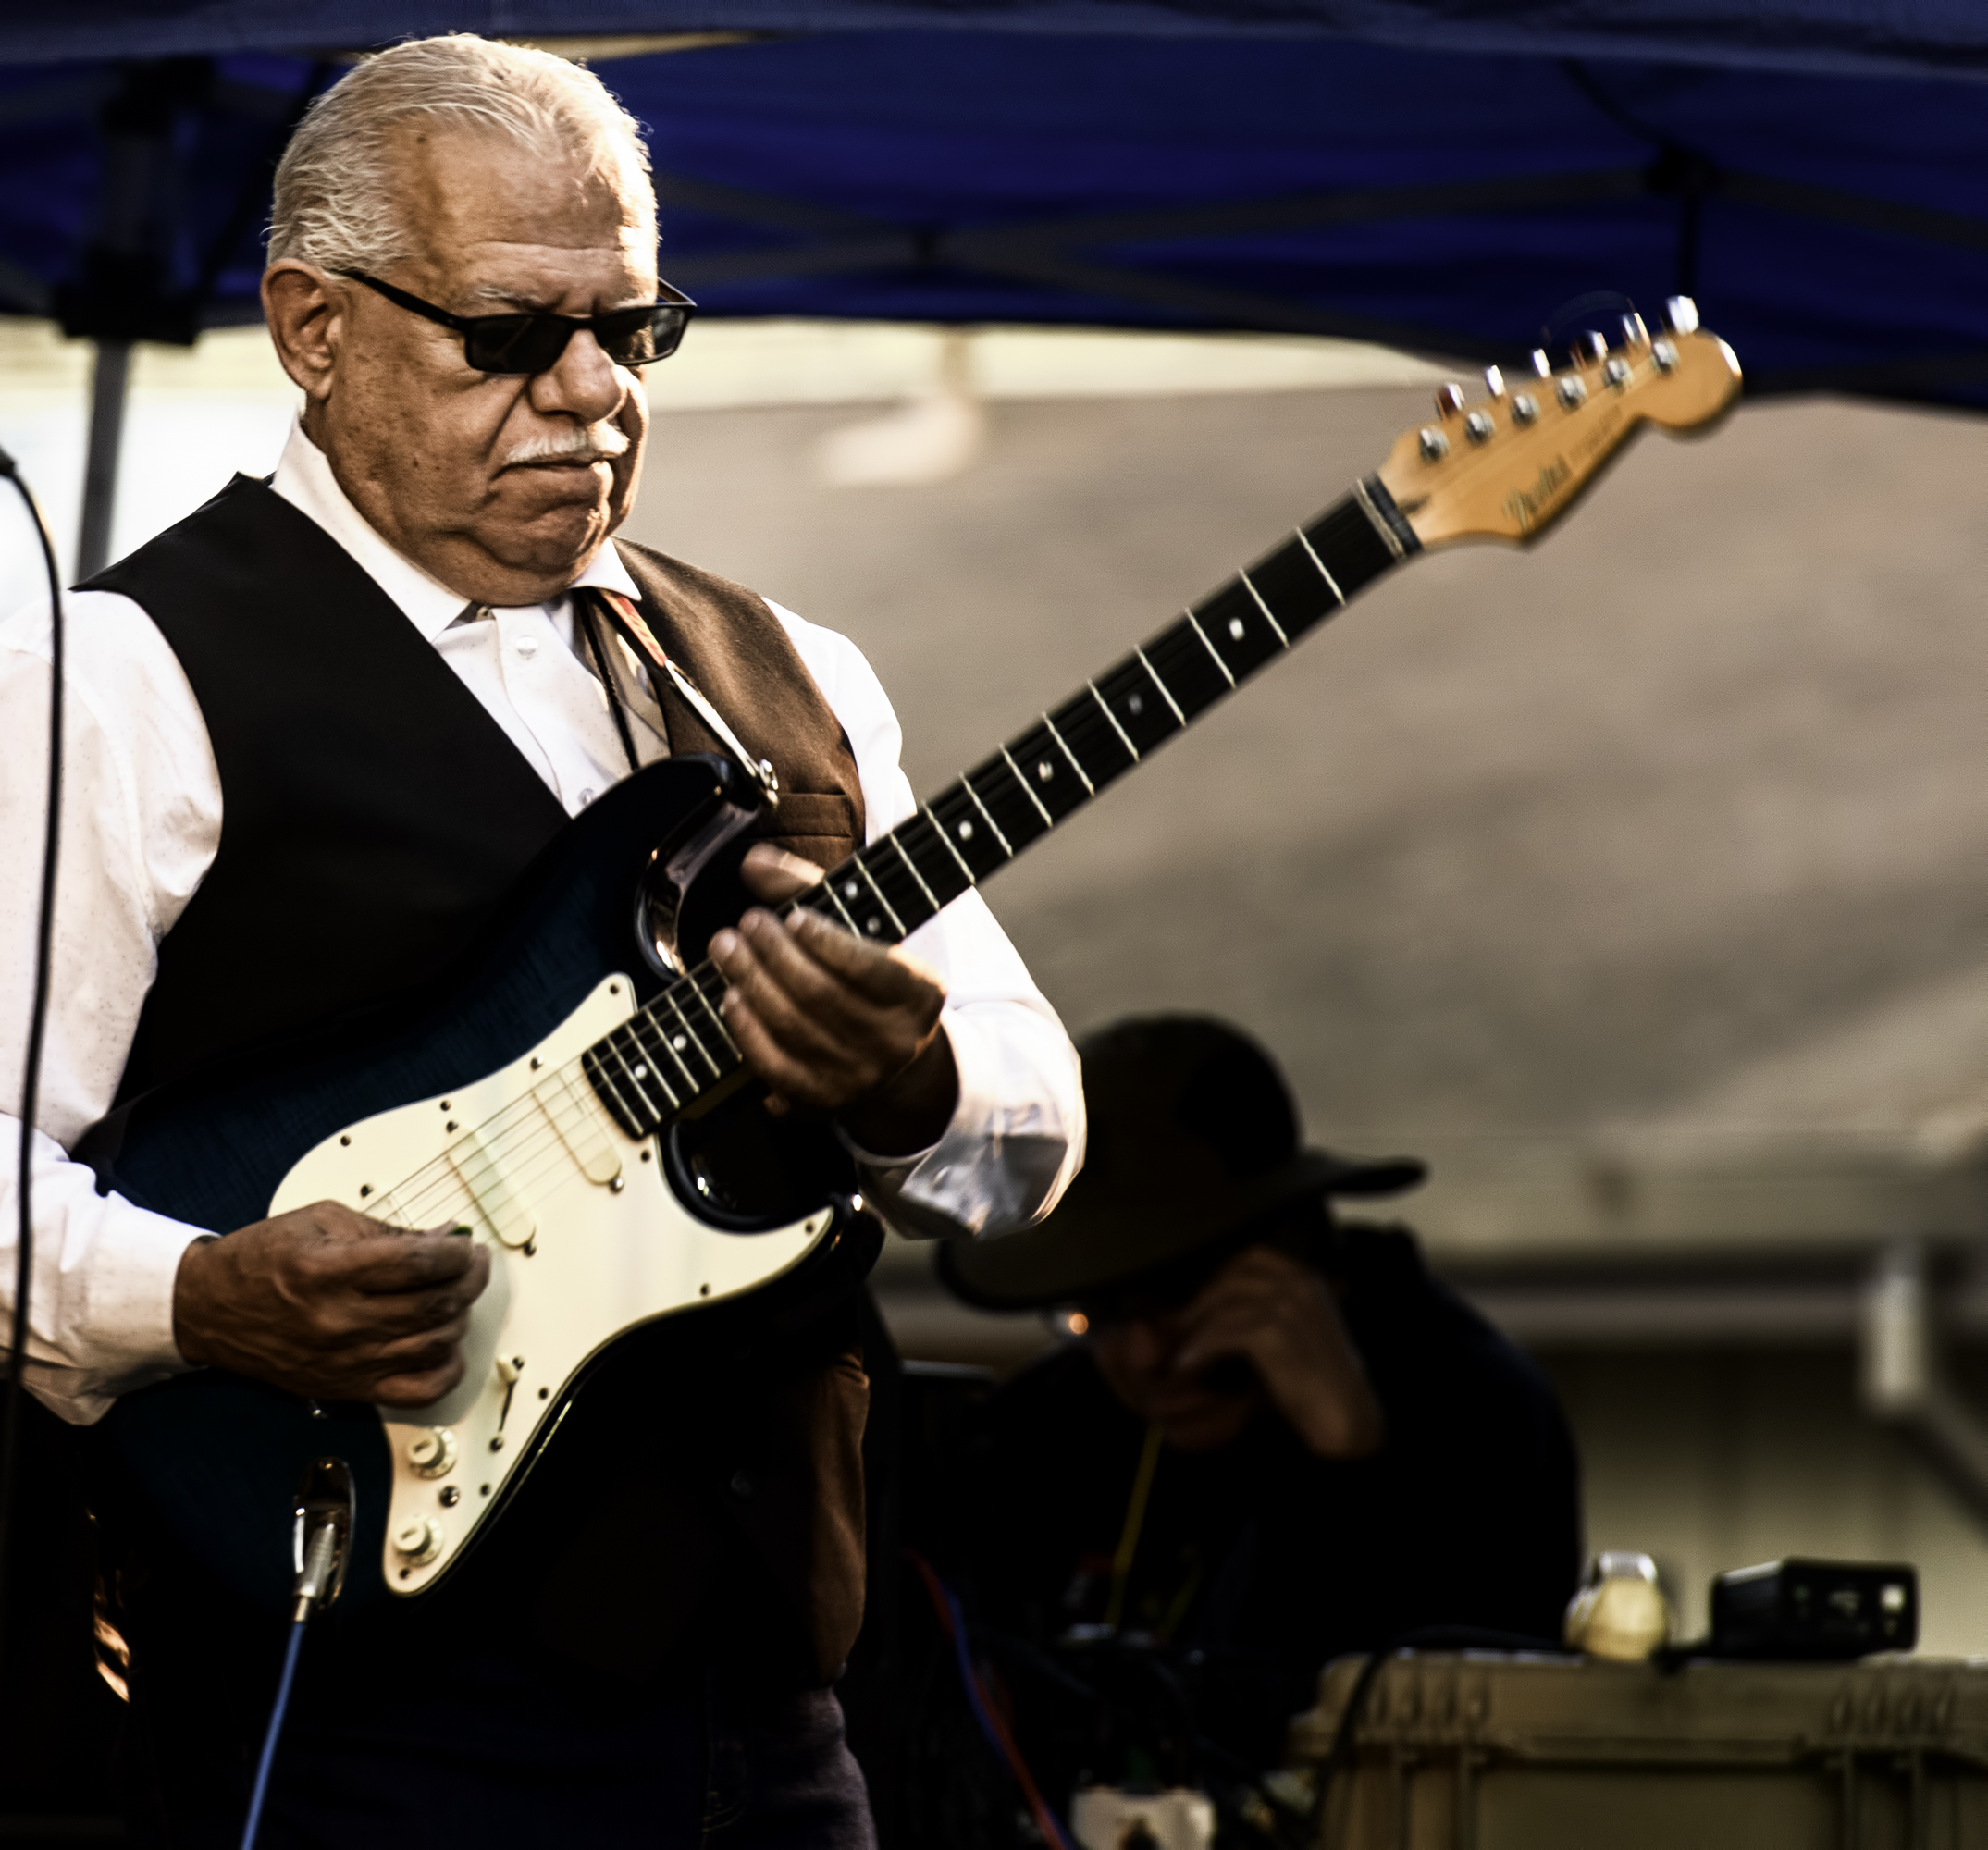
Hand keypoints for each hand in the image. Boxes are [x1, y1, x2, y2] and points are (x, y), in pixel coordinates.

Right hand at [172, 1203, 490, 1406]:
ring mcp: (344, 1360)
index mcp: (328, 1271)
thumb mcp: (320, 1220)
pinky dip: (445, 1370)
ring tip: (458, 1294)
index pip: (418, 1263)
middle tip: (473, 1262)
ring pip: (433, 1344)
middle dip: (469, 1277)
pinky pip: (416, 1391)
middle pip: (434, 1304)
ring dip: (460, 1315)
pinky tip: (447, 1344)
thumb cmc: (259, 1261)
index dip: (455, 1251)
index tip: (464, 1241)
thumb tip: (444, 1235)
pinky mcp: (346, 1387)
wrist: (209, 1308)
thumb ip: (387, 1230)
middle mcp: (337, 1321)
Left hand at [706, 843, 958, 1155]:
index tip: (791, 916)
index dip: (824, 940)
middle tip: (746, 925)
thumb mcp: (862, 930)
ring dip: (752, 984)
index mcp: (919, 994)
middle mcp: (895, 1041)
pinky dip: (748, 1032)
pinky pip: (777, 1067)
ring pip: (794, 1028)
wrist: (894, 1061)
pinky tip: (730, 999)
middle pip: (821, 995)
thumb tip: (754, 861)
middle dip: (774, 955)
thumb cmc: (871, 980)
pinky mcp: (824, 1101)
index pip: (869, 966)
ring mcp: (860, 1076)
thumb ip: (810, 888)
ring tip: (727, 949)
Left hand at [1170, 1246, 1384, 1458]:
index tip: (1204, 1295)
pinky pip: (1222, 1333)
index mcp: (1308, 1279)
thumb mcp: (1304, 1328)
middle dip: (1202, 1300)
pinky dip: (1200, 1348)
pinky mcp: (1272, 1333)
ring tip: (1182, 1347)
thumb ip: (1273, 1307)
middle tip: (1183, 1323)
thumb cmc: (1322, 1379)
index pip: (1255, 1257)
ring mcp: (1286, 1305)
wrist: (1345, 1414)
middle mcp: (1298, 1284)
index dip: (1223, 1274)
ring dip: (1195, 1328)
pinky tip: (1188, 1362)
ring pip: (1223, 1306)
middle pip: (1232, 1278)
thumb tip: (1221, 1304)